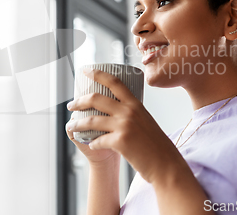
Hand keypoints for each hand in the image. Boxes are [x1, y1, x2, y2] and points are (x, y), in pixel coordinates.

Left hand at [66, 68, 181, 183]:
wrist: (166, 164)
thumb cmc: (156, 145)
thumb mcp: (145, 120)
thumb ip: (131, 113)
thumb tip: (115, 109)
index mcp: (135, 104)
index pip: (114, 82)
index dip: (98, 74)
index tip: (86, 70)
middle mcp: (129, 111)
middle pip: (96, 98)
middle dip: (79, 101)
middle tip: (71, 105)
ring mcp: (124, 126)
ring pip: (91, 120)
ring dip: (77, 124)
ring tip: (71, 126)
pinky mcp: (120, 141)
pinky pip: (98, 140)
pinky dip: (93, 143)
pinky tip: (93, 145)